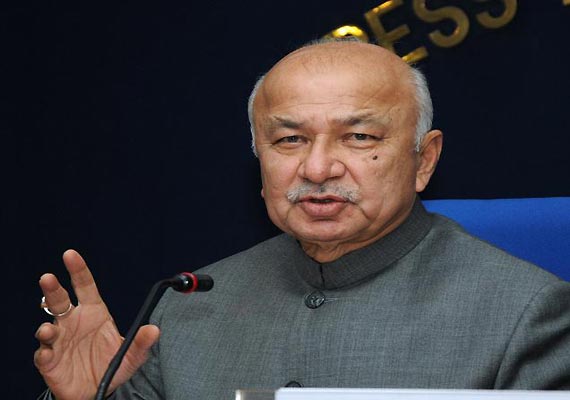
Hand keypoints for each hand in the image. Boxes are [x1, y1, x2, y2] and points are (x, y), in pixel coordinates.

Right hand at [34, 250, 159, 399]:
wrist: (96, 392)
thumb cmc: (110, 365)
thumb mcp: (132, 355)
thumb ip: (142, 342)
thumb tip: (154, 330)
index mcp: (94, 313)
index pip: (85, 286)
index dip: (78, 270)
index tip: (70, 255)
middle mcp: (73, 322)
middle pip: (60, 300)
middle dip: (52, 289)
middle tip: (48, 277)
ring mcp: (60, 340)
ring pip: (47, 327)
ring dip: (46, 327)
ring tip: (48, 330)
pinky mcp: (50, 361)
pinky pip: (43, 354)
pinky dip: (44, 352)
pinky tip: (48, 352)